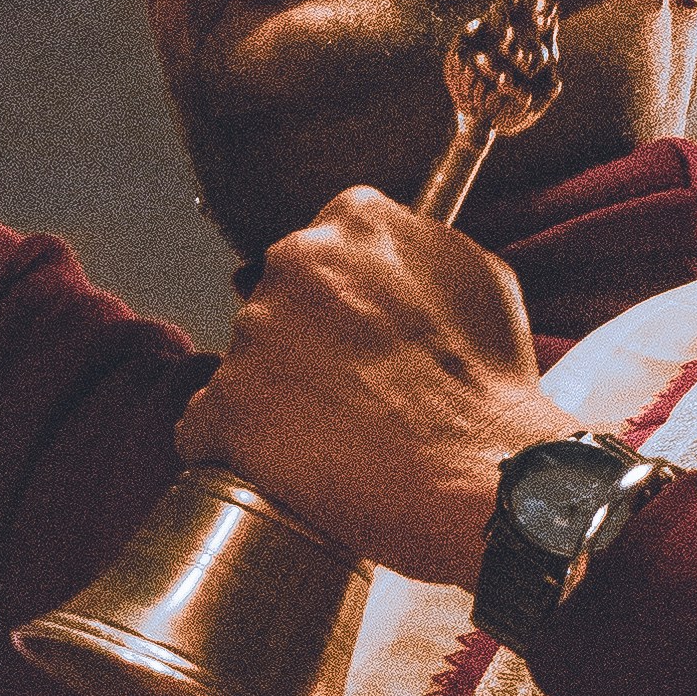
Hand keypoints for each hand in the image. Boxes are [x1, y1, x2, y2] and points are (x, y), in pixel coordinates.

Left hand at [173, 192, 579, 589]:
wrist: (486, 475)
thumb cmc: (493, 387)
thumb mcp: (479, 275)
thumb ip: (421, 249)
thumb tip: (393, 259)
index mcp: (355, 220)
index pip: (317, 249)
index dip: (336, 301)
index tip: (354, 339)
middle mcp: (295, 263)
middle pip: (273, 303)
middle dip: (299, 346)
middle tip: (347, 395)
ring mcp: (254, 335)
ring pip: (241, 366)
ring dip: (270, 399)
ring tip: (328, 441)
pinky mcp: (226, 408)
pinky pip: (203, 427)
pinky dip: (231, 450)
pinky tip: (281, 473)